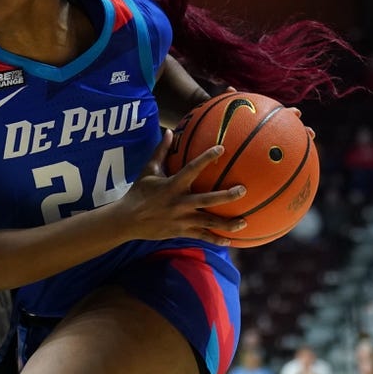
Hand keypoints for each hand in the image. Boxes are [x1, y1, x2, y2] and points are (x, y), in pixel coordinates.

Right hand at [109, 129, 246, 244]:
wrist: (128, 219)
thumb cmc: (139, 192)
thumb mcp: (148, 170)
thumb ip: (161, 151)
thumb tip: (170, 131)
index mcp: (172, 185)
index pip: (192, 169)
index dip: (207, 158)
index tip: (221, 149)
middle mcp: (179, 202)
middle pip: (208, 200)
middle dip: (227, 196)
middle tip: (243, 190)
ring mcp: (181, 219)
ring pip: (209, 222)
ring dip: (228, 223)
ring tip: (244, 222)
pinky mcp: (181, 231)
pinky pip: (201, 236)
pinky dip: (215, 240)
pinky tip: (229, 241)